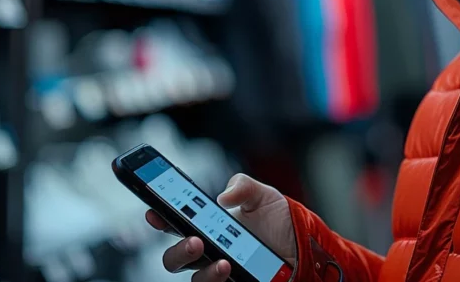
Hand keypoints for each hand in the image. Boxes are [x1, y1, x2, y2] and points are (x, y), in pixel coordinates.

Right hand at [147, 173, 296, 281]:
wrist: (306, 247)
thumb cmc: (281, 223)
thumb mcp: (264, 196)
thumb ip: (243, 186)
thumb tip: (225, 195)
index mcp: (209, 226)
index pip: (176, 224)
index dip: (159, 219)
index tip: (153, 213)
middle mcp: (211, 251)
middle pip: (176, 258)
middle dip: (178, 251)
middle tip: (195, 240)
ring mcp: (221, 272)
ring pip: (195, 280)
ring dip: (204, 272)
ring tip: (223, 261)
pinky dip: (217, 281)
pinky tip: (231, 272)